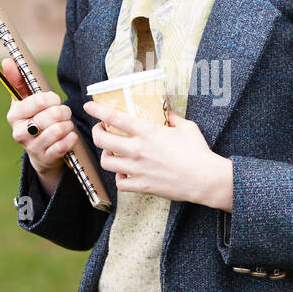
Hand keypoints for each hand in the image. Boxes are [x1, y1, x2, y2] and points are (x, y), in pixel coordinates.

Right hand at [3, 59, 76, 184]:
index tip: (55, 99)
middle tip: (65, 112)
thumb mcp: (26, 99)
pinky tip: (70, 136)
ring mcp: (31, 147)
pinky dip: (70, 139)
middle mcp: (19, 132)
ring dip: (68, 125)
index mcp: (14, 114)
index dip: (52, 99)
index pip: (38, 101)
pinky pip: (63, 146)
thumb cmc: (35, 117)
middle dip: (64, 112)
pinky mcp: (45, 158)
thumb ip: (18, 80)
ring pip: (58, 130)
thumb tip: (7, 60)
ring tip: (67, 124)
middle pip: (51, 116)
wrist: (40, 150)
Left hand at [83, 98, 231, 206]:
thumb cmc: (197, 152)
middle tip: (101, 130)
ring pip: (106, 161)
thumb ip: (173, 118)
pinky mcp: (141, 185)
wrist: (204, 179)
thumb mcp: (186, 127)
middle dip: (96, 132)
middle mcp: (137, 150)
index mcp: (147, 132)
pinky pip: (119, 182)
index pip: (114, 117)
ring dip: (106, 155)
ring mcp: (137, 169)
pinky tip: (124, 172)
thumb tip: (168, 113)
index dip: (97, 110)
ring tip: (112, 152)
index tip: (88, 106)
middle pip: (102, 140)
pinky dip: (119, 177)